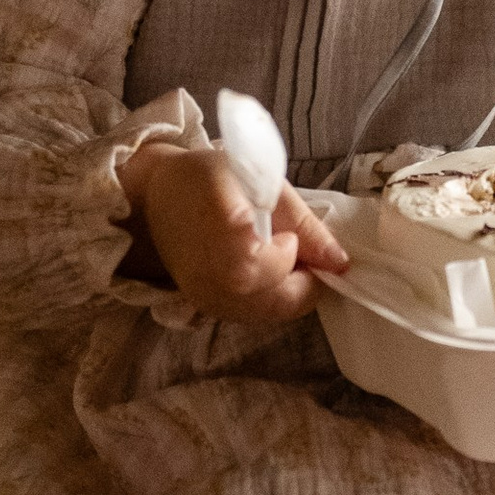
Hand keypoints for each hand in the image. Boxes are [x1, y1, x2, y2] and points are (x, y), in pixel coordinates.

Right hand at [121, 138, 348, 326]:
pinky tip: (268, 271)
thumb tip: (341, 263)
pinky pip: (251, 315)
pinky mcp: (204, 308)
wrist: (153, 197)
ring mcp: (204, 297)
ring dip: (290, 292)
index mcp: (218, 232)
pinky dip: (271, 298)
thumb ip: (304, 225)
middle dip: (304, 283)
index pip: (263, 265)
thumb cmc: (208, 179)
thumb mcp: (261, 182)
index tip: (288, 234)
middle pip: (272, 301)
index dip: (289, 254)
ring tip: (285, 259)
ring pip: (267, 313)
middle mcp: (208, 275)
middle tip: (304, 254)